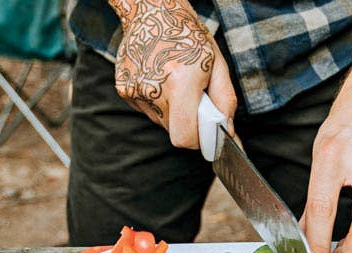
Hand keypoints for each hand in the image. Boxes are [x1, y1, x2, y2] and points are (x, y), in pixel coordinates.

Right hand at [110, 0, 236, 147]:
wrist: (152, 11)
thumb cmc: (188, 35)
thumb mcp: (217, 65)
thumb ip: (225, 102)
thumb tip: (229, 132)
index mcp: (180, 83)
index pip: (185, 137)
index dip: (199, 140)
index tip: (207, 132)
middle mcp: (153, 90)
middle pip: (174, 133)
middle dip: (188, 124)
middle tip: (194, 100)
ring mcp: (134, 91)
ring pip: (160, 123)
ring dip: (173, 113)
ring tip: (175, 84)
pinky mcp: (123, 90)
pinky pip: (147, 111)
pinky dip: (158, 103)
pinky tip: (160, 80)